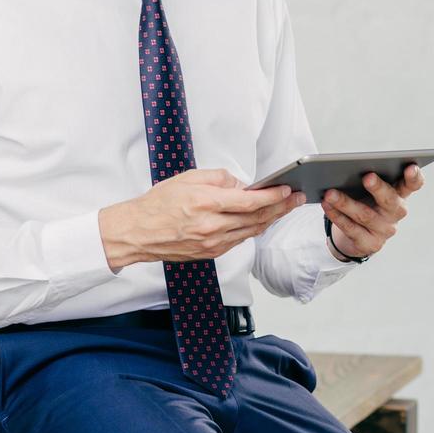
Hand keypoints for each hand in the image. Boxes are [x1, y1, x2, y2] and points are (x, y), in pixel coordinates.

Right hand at [100, 168, 306, 270]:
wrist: (137, 232)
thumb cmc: (158, 204)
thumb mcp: (188, 178)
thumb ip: (219, 179)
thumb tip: (242, 185)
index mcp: (206, 204)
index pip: (250, 201)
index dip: (273, 196)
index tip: (286, 189)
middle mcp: (212, 226)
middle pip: (257, 218)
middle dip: (280, 207)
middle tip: (296, 198)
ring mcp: (212, 243)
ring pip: (251, 231)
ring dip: (271, 219)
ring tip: (285, 208)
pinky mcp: (210, 253)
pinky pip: (239, 240)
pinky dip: (253, 229)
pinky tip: (262, 221)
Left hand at [322, 164, 424, 260]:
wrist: (359, 234)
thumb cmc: (366, 201)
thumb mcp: (371, 190)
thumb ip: (369, 178)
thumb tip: (347, 167)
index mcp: (400, 194)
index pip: (413, 185)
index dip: (414, 177)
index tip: (410, 167)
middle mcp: (396, 213)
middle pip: (390, 200)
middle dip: (378, 188)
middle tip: (367, 177)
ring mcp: (385, 230)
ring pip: (365, 215)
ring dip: (346, 203)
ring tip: (330, 193)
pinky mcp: (370, 244)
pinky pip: (351, 229)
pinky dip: (337, 216)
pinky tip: (326, 206)